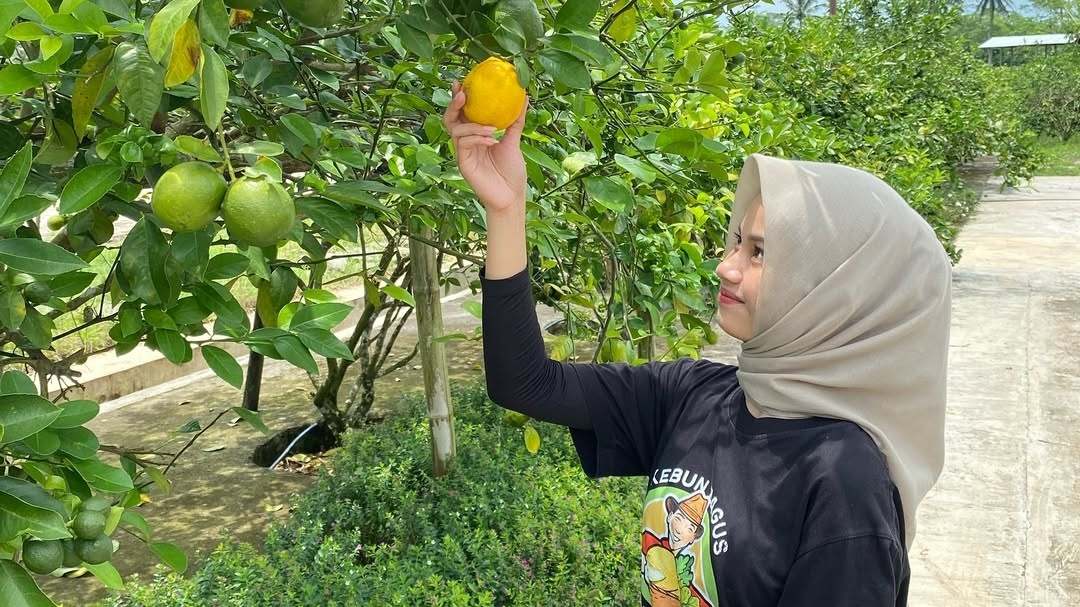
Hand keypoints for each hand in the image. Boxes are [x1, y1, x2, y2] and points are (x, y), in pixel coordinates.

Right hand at [442, 80, 528, 213]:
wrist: (511, 196)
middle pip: (451, 119)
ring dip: (473, 125)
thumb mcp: (514, 141)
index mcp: (475, 135)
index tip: (462, 81)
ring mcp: (463, 153)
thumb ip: (515, 120)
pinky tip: (492, 140)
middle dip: (454, 104)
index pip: (463, 113)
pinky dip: (477, 138)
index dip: (459, 97)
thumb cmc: (511, 171)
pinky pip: (464, 144)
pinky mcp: (463, 163)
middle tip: (462, 93)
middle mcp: (466, 142)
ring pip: (456, 130)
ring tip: (491, 128)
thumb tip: (523, 96)